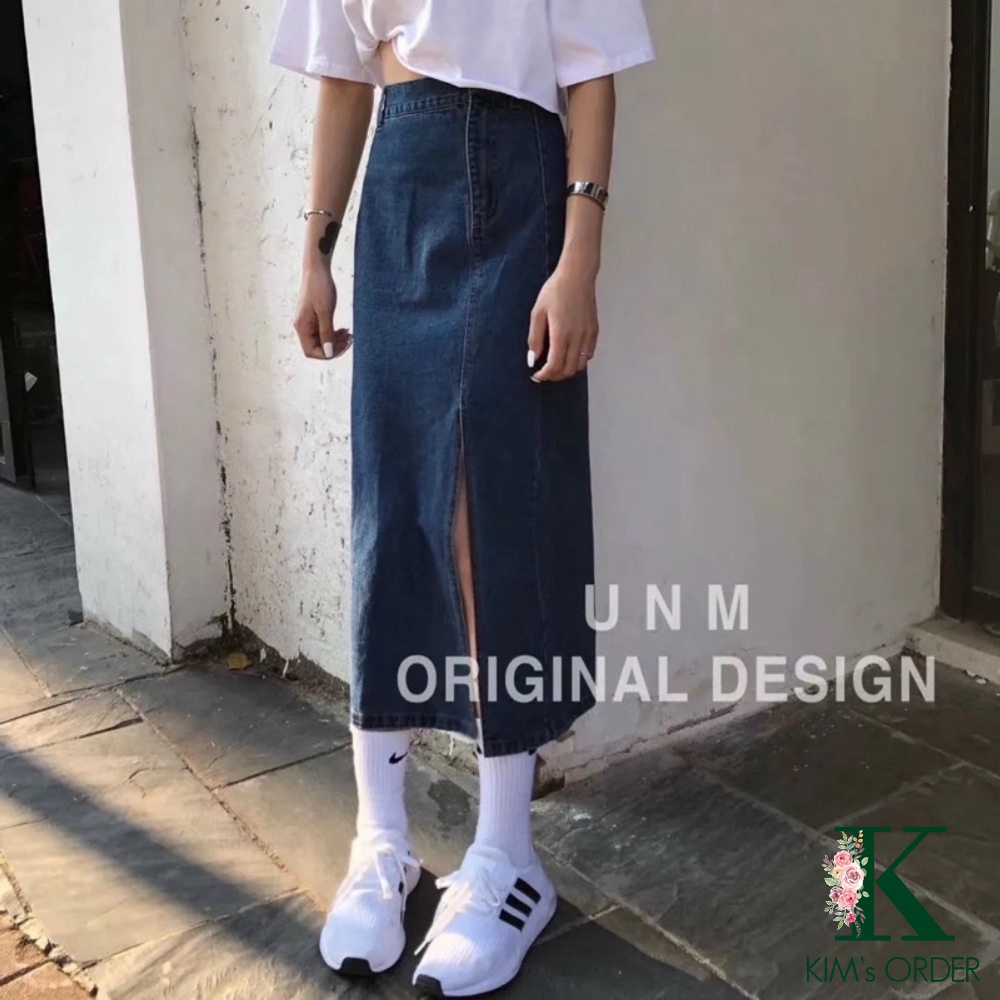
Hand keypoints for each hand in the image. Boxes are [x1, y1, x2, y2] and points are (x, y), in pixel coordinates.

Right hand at [294, 265, 351, 360]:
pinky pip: (324, 333)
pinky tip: (344, 330)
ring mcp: (309, 323)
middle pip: (318, 349)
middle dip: (334, 347)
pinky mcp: (315, 318)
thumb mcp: (325, 311)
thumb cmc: (319, 287)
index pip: (311, 352)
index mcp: (302, 327)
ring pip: (323, 341)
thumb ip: (326, 333)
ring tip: (349, 335)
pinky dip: (335, 334)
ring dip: (336, 341)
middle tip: (350, 340)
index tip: (343, 346)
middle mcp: (303, 327)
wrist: (317, 269)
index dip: (327, 354)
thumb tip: (328, 353)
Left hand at [528, 259, 598, 381]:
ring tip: (556, 364)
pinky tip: (569, 354)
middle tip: (544, 372)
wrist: (577, 275)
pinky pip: (588, 355)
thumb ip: (535, 338)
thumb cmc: (555, 291)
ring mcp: (588, 335)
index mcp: (561, 334)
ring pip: (580, 366)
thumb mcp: (538, 312)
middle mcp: (577, 338)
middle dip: (554, 376)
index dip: (544, 375)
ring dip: (567, 370)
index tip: (536, 375)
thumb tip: (532, 359)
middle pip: (567, 370)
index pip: (554, 366)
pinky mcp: (594, 331)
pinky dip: (578, 360)